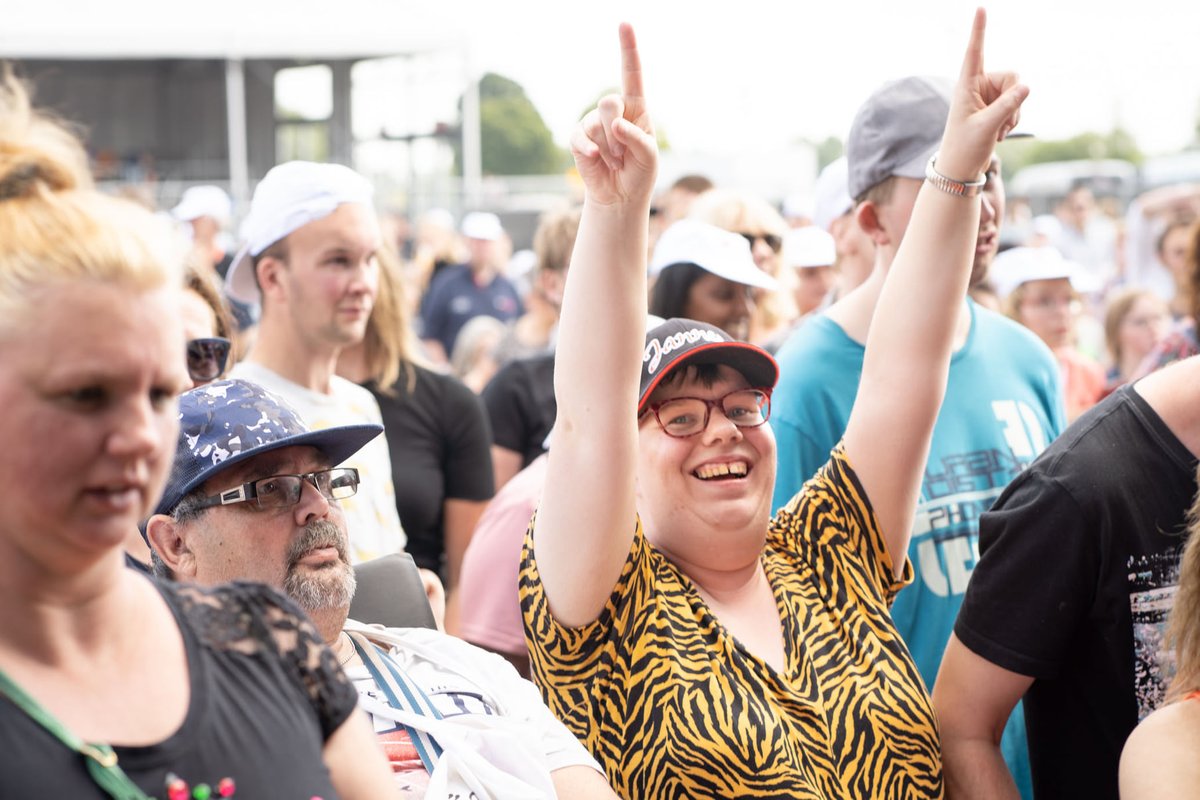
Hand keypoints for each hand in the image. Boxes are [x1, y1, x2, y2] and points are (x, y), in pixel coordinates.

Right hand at [570, 23, 657, 206]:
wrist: (620, 196)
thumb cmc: (639, 173)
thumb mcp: (649, 157)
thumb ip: (637, 138)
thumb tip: (615, 124)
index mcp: (637, 108)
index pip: (631, 74)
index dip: (628, 49)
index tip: (625, 24)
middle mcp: (614, 111)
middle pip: (610, 102)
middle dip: (617, 131)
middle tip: (624, 153)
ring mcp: (594, 123)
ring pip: (596, 124)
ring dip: (609, 149)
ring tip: (615, 163)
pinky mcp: (579, 138)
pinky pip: (580, 138)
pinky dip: (589, 151)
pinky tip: (596, 161)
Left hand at [937, 8, 1028, 180]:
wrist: (961, 168)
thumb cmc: (965, 147)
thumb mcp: (986, 127)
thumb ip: (1007, 106)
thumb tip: (1027, 85)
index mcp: (966, 86)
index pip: (974, 52)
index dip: (978, 30)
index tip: (980, 8)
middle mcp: (978, 86)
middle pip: (1013, 77)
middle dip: (1015, 99)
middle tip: (1001, 122)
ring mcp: (988, 96)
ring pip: (1018, 93)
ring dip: (1014, 114)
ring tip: (996, 131)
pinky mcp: (997, 107)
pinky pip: (1018, 105)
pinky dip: (1013, 121)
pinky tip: (999, 134)